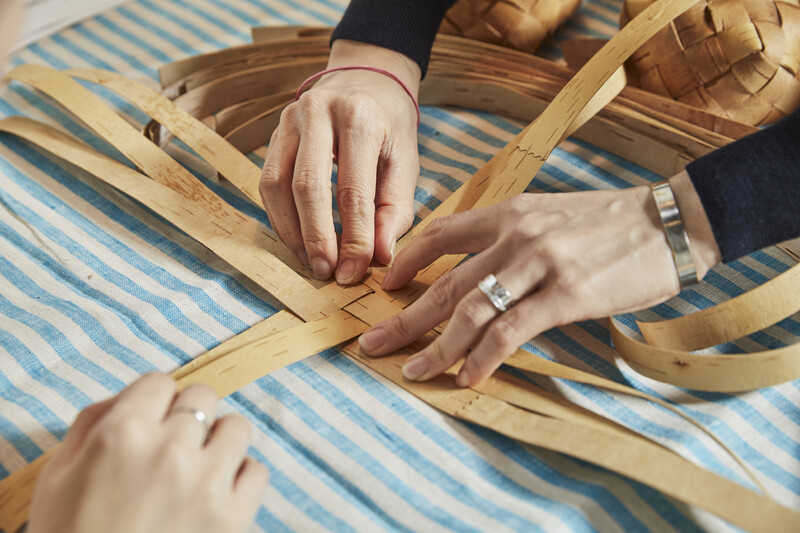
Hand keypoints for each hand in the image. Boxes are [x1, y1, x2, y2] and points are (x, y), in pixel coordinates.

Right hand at [27, 374, 267, 532]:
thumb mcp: (58, 474)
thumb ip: (94, 422)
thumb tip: (130, 398)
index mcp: (123, 434)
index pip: (160, 382)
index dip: (153, 402)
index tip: (151, 422)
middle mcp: (171, 450)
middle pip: (203, 397)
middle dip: (188, 417)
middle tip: (173, 445)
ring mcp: (207, 484)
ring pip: (236, 428)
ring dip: (219, 442)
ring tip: (199, 468)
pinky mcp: (233, 518)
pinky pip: (256, 471)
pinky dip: (240, 479)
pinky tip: (217, 495)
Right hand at [260, 39, 420, 283]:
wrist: (367, 78)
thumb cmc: (390, 126)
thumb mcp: (405, 163)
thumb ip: (395, 211)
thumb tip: (379, 256)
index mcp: (360, 118)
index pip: (353, 190)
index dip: (353, 237)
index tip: (354, 271)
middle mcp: (318, 113)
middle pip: (307, 187)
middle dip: (316, 237)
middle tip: (326, 272)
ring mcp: (289, 120)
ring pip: (276, 185)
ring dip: (291, 231)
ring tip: (310, 261)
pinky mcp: (274, 132)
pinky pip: (267, 182)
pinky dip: (280, 217)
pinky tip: (297, 240)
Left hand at [358, 173, 721, 386]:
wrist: (669, 221)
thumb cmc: (611, 223)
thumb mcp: (550, 214)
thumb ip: (511, 237)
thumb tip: (481, 270)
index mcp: (508, 212)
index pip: (441, 234)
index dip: (407, 261)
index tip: (386, 285)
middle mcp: (515, 235)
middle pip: (444, 283)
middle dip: (403, 318)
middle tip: (372, 344)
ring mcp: (539, 264)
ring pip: (470, 311)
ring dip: (435, 346)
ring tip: (413, 370)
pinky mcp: (566, 294)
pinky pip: (510, 331)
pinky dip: (483, 357)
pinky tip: (469, 376)